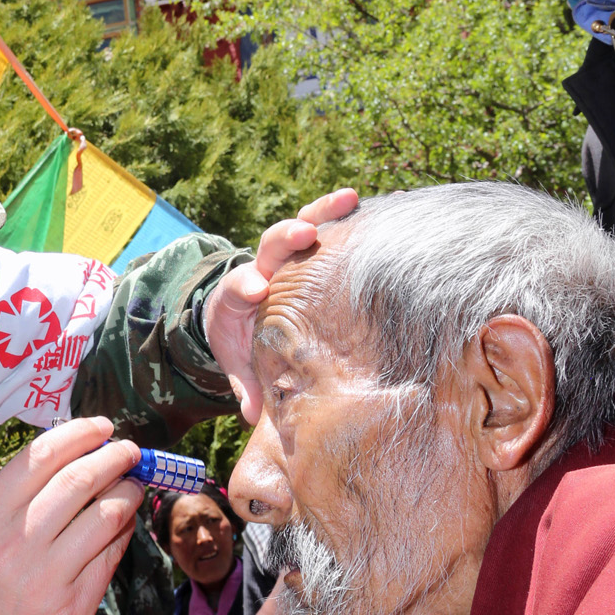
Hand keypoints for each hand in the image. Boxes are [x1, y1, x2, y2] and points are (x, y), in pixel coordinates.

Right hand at [0, 418, 142, 614]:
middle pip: (81, 480)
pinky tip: (122, 523)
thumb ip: (12, 496)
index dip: (80, 433)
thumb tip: (69, 457)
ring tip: (132, 484)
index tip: (102, 427)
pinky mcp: (73, 607)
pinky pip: (111, 556)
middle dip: (115, 457)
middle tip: (129, 451)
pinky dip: (122, 531)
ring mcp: (48, 578)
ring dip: (128, 492)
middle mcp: (16, 543)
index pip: (43, 456)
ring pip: (107, 515)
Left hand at [204, 190, 358, 423]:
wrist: (240, 303)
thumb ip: (245, 383)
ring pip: (303, 223)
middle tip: (303, 234)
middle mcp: (263, 266)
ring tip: (349, 199)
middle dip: (286, 238)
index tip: (257, 289)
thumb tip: (253, 415)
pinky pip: (327, 222)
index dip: (246, 285)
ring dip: (324, 211)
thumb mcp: (236, 359)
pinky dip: (345, 211)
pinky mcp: (310, 245)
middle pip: (270, 246)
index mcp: (238, 296)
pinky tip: (379, 202)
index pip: (238, 286)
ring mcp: (287, 253)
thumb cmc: (240, 335)